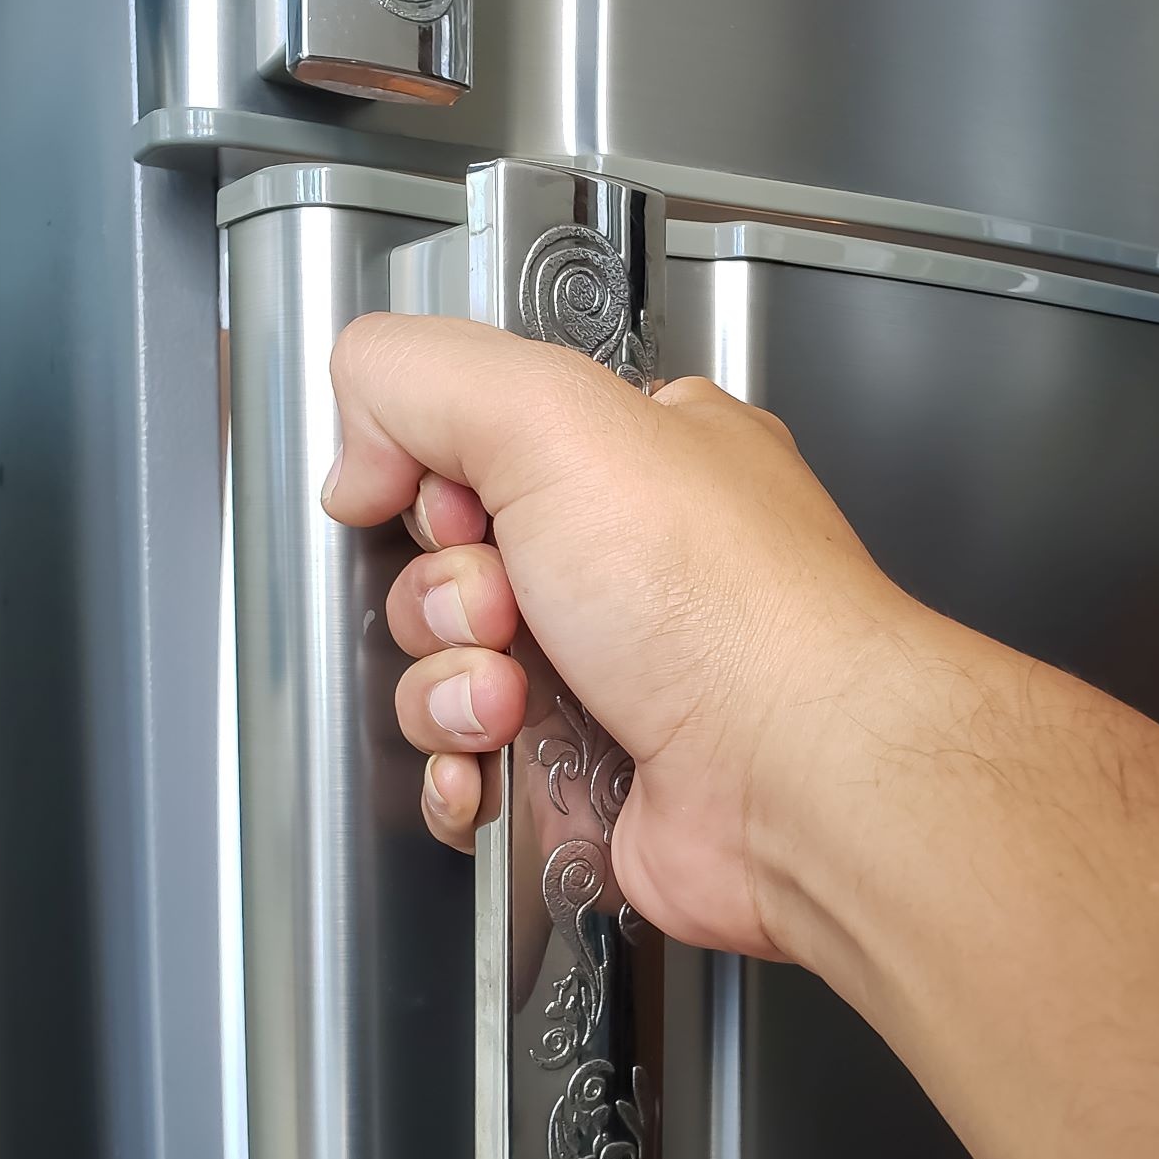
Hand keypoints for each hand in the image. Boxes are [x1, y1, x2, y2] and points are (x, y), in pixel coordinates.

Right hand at [324, 314, 912, 963]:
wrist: (800, 782)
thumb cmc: (727, 609)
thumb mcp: (555, 418)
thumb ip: (424, 376)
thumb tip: (358, 447)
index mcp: (638, 460)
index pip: (476, 446)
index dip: (437, 481)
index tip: (459, 505)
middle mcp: (631, 567)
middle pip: (445, 569)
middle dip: (442, 598)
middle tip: (505, 610)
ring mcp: (611, 681)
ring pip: (445, 677)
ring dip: (447, 691)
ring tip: (515, 702)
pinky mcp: (589, 781)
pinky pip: (470, 774)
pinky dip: (460, 779)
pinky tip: (496, 770)